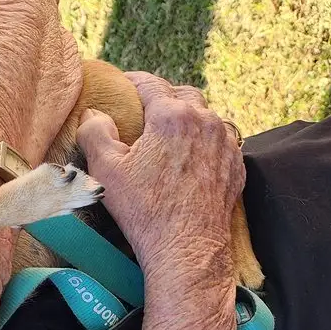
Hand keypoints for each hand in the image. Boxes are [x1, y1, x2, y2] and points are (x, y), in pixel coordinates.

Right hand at [76, 73, 243, 278]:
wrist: (187, 248)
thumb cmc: (144, 210)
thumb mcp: (106, 171)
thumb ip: (95, 132)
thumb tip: (94, 114)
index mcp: (172, 116)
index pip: (151, 83)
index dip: (133, 81)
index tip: (121, 84)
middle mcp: (204, 122)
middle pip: (183, 95)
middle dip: (163, 97)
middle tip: (145, 110)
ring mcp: (225, 143)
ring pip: (205, 117)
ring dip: (186, 119)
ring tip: (169, 134)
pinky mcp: (236, 165)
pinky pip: (220, 141)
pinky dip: (204, 141)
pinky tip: (189, 157)